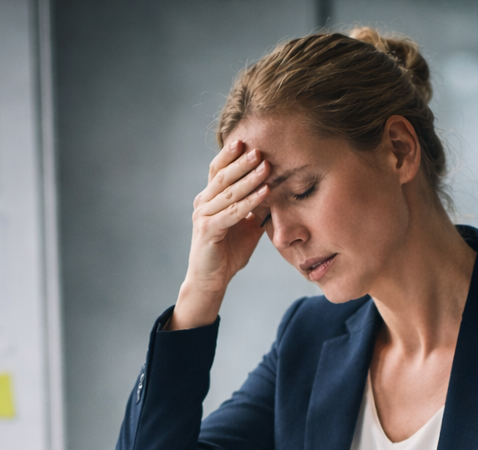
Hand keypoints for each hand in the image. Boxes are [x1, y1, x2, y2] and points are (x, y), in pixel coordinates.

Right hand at [168, 138, 271, 329]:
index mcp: (209, 198)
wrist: (211, 280)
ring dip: (249, 178)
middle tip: (260, 148)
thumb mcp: (245, 225)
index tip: (247, 140)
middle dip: (242, 161)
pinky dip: (250, 201)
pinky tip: (265, 192)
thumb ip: (254, 208)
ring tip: (266, 166)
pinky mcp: (208, 230)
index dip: (230, 155)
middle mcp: (202, 203)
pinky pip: (232, 212)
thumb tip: (275, 189)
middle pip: (222, 176)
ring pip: (228, 192)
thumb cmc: (228, 252)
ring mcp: (203, 216)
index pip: (218, 170)